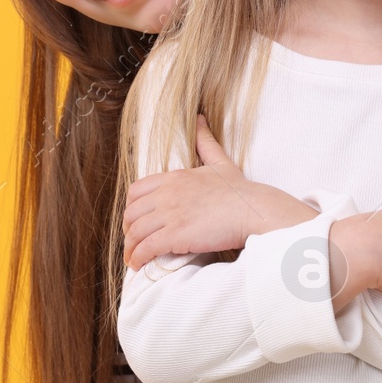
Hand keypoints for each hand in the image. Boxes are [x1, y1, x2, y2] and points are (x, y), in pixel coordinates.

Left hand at [123, 115, 317, 268]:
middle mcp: (167, 194)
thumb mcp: (219, 161)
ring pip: (135, 232)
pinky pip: (146, 247)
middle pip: (132, 213)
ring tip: (132, 259)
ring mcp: (170, 214)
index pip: (136, 191)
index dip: (132, 208)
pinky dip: (138, 257)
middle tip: (132, 242)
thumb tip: (199, 117)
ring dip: (130, 248)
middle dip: (128, 230)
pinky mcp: (175, 235)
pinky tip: (138, 265)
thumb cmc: (239, 190)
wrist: (253, 210)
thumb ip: (205, 141)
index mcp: (173, 177)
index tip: (135, 221)